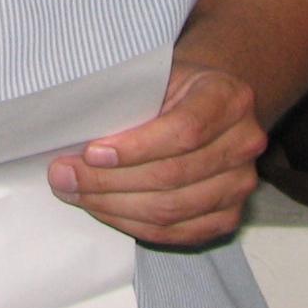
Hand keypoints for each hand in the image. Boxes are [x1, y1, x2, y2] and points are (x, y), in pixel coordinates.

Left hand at [46, 61, 267, 246]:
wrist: (207, 103)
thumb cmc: (173, 86)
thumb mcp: (156, 75)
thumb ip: (129, 98)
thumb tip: (73, 133)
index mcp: (229, 98)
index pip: (184, 131)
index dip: (136, 147)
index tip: (91, 153)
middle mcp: (244, 142)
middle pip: (172, 176)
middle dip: (109, 181)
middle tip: (63, 175)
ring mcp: (240, 184)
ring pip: (171, 210)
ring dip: (113, 206)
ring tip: (74, 192)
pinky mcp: (227, 216)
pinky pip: (175, 233)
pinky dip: (132, 224)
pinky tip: (103, 208)